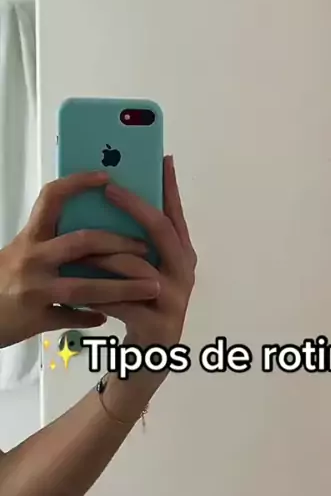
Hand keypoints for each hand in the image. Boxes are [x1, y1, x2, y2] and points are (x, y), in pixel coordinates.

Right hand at [0, 172, 160, 348]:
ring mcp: (35, 290)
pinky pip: (72, 317)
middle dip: (119, 243)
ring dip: (122, 288)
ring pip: (86, 287)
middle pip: (83, 242)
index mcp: (30, 237)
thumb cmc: (4, 278)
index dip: (78, 184)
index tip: (106, 177)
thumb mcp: (23, 251)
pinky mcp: (35, 319)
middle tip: (147, 245)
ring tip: (151, 287)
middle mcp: (32, 258)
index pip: (52, 198)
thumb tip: (97, 229)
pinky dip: (92, 316)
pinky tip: (108, 317)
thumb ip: (53, 240)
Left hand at [86, 156, 195, 352]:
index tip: (161, 158)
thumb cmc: (142, 308)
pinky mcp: (157, 323)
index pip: (176, 214)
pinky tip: (76, 291)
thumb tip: (111, 201)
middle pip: (161, 230)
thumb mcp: (145, 272)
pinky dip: (97, 294)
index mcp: (183, 255)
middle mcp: (184, 272)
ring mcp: (174, 298)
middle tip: (110, 187)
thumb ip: (137, 244)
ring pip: (135, 266)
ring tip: (79, 247)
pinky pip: (121, 301)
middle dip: (135, 206)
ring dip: (104, 255)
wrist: (149, 362)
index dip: (169, 186)